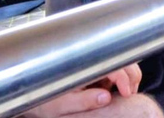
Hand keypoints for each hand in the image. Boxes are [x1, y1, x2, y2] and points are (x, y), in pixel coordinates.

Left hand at [24, 64, 141, 117]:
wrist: (32, 94)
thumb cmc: (44, 100)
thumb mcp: (62, 105)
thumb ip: (84, 101)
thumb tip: (105, 97)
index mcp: (82, 65)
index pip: (113, 65)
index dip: (125, 78)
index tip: (127, 93)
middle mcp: (88, 59)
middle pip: (122, 59)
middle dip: (131, 76)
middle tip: (129, 94)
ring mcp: (91, 61)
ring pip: (120, 61)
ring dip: (126, 76)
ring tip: (121, 92)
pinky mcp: (92, 66)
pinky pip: (113, 67)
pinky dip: (119, 77)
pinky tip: (112, 88)